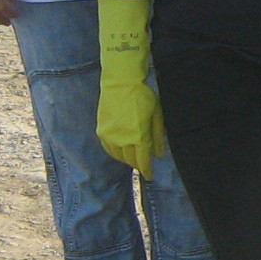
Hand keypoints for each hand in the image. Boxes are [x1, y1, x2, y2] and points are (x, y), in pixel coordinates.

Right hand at [95, 0, 162, 178]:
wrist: (121, 83)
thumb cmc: (143, 97)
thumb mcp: (157, 115)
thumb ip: (158, 136)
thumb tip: (159, 155)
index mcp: (138, 136)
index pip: (143, 160)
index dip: (147, 170)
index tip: (150, 176)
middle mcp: (122, 139)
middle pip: (130, 160)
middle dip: (138, 164)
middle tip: (143, 166)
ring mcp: (109, 136)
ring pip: (118, 156)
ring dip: (126, 160)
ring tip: (133, 159)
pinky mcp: (101, 130)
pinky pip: (108, 148)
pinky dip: (114, 153)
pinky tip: (120, 152)